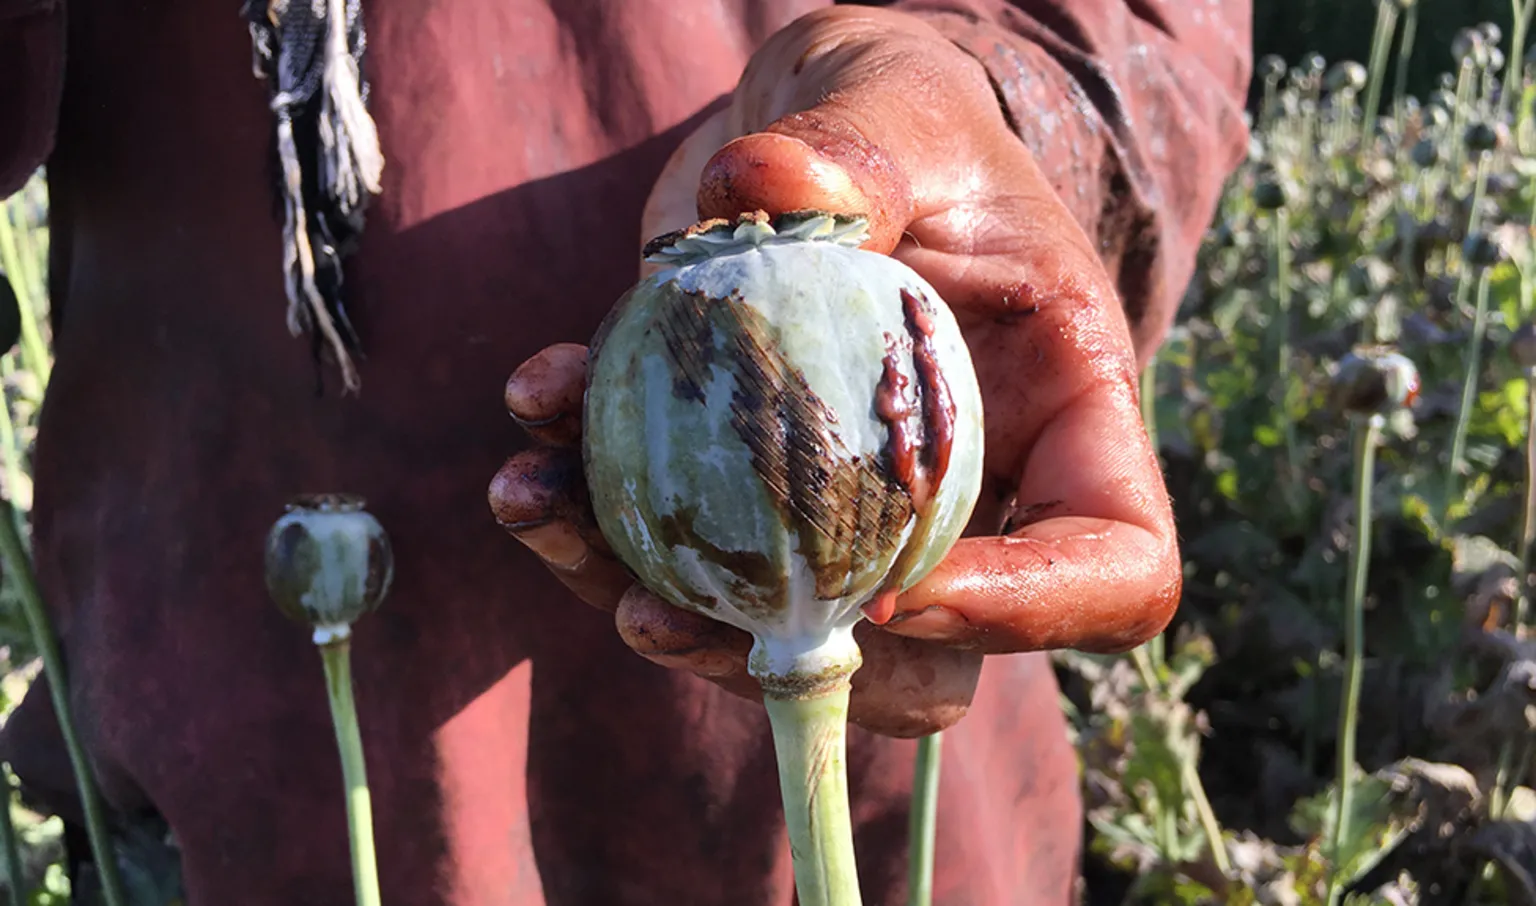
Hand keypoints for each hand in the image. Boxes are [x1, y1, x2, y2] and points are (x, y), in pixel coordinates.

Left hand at [489, 7, 1179, 736]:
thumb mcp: (900, 108)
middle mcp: (975, 499)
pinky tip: (530, 424)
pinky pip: (688, 561)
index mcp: (1068, 418)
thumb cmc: (908, 118)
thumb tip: (762, 186)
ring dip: (647, 603)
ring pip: (784, 635)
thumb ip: (856, 149)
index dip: (1023, 610)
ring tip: (532, 498)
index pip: (1111, 569)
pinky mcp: (760, 506)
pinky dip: (591, 517)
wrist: (827, 140)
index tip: (895, 585)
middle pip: (927, 660)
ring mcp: (863, 519)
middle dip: (791, 661)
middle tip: (657, 616)